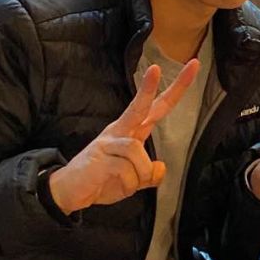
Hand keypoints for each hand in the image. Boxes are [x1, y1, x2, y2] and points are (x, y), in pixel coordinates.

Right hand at [48, 59, 200, 214]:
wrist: (67, 193)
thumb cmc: (101, 181)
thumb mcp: (133, 181)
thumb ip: (149, 175)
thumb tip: (161, 168)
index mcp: (131, 131)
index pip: (156, 107)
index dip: (175, 89)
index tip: (192, 66)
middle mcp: (120, 131)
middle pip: (140, 106)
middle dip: (149, 87)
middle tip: (156, 67)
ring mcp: (108, 142)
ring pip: (138, 152)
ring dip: (139, 176)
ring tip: (125, 184)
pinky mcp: (98, 156)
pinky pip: (126, 170)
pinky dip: (128, 184)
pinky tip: (114, 185)